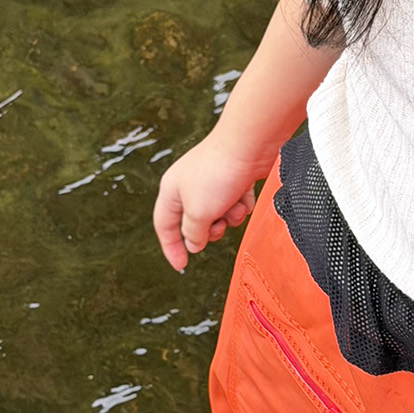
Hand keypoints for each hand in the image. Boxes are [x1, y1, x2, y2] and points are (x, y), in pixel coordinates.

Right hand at [152, 127, 273, 270]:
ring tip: (234, 205)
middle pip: (196, 224)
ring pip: (220, 216)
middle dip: (210, 230)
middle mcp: (190, 186)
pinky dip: (242, 203)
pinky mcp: (233, 181)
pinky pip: (236, 204)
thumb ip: (193, 233)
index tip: (181, 266)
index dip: (171, 247)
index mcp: (172, 191)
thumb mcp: (198, 212)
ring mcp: (213, 183)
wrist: (248, 146)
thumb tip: (193, 244)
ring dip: (229, 216)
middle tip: (218, 226)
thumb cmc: (217, 175)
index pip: (165, 226)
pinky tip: (245, 193)